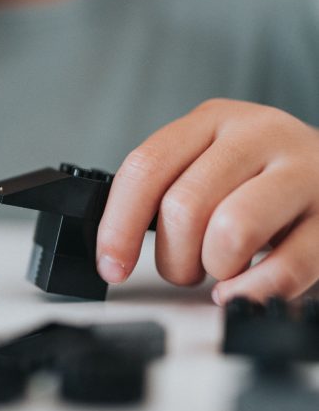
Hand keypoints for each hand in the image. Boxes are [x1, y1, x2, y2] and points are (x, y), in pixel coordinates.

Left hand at [96, 99, 318, 302]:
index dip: (117, 226)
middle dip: (174, 257)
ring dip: (216, 269)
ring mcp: (302, 173)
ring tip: (225, 270)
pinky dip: (252, 291)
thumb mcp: (210, 168)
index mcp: (214, 120)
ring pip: (231, 231)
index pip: (146, 167)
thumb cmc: (262, 183)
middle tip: (187, 268)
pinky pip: (283, 268)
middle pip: (184, 206)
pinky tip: (247, 289)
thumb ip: (164, 193)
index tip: (111, 266)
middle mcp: (259, 135)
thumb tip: (112, 249)